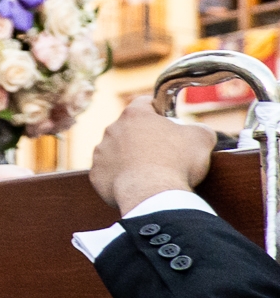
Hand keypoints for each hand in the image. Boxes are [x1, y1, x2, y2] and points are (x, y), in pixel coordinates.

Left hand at [89, 96, 216, 215]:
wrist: (152, 194)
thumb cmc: (177, 162)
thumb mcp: (201, 138)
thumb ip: (199, 129)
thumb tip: (199, 132)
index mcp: (135, 115)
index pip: (145, 103)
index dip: (158, 111)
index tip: (168, 121)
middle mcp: (112, 129)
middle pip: (130, 129)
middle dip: (145, 138)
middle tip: (164, 153)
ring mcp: (101, 152)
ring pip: (117, 150)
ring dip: (130, 158)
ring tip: (150, 172)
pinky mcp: (97, 174)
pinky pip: (109, 173)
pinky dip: (122, 178)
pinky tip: (137, 186)